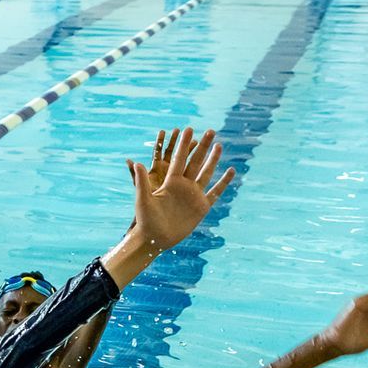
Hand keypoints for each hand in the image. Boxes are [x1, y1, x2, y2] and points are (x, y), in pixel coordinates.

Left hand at [126, 128, 232, 253]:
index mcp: (170, 181)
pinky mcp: (202, 207)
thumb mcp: (142, 199)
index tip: (188, 129)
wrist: (155, 238)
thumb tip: (135, 162)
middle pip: (195, 161)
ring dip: (213, 160)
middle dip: (202, 146)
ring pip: (206, 173)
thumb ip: (141, 181)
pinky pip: (215, 192)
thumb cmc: (145, 219)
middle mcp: (183, 185)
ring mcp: (194, 195)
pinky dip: (223, 182)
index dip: (183, 144)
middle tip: (210, 130)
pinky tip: (231, 171)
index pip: (178, 158)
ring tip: (219, 145)